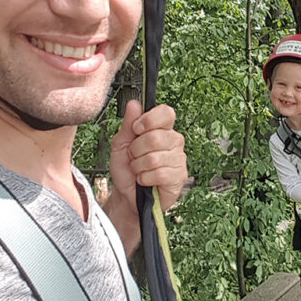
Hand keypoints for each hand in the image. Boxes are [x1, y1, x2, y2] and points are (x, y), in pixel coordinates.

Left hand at [104, 100, 187, 254]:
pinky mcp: (179, 178)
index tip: (136, 130)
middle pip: (156, 136)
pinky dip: (145, 178)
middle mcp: (174, 142)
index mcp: (161, 129)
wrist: (127, 196)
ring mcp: (179, 160)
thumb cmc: (126, 170)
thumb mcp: (121, 144)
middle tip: (133, 157)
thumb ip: (128, 124)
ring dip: (139, 166)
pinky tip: (145, 180)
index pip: (166, 113)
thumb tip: (134, 104)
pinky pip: (160, 173)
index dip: (149, 120)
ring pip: (155, 157)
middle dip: (136, 150)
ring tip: (139, 170)